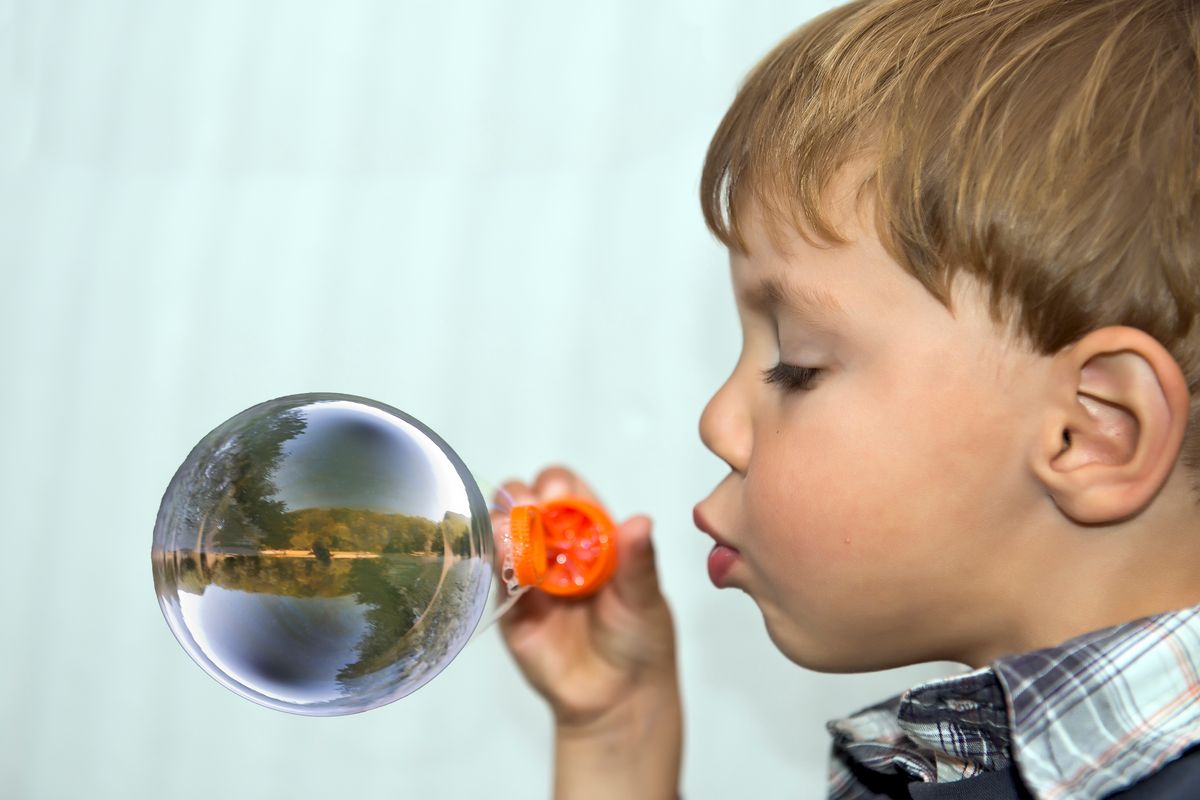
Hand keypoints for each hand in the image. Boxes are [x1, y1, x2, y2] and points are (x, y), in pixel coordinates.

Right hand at [493, 466, 678, 730]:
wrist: (615, 697)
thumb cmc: (638, 638)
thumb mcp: (644, 598)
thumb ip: (639, 562)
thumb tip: (641, 520)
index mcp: (591, 532)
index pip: (567, 491)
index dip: (557, 485)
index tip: (556, 494)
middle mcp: (556, 545)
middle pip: (526, 502)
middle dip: (522, 496)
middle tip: (530, 508)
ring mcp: (530, 572)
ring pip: (503, 531)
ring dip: (502, 522)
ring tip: (512, 532)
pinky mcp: (510, 603)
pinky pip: (495, 574)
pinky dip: (495, 559)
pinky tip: (505, 559)